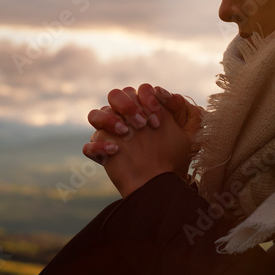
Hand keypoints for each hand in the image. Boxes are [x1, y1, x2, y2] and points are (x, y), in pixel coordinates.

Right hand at [82, 84, 203, 166]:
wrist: (163, 183)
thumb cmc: (174, 157)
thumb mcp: (187, 132)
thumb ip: (179, 108)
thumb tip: (160, 90)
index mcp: (141, 109)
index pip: (137, 90)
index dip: (147, 100)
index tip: (157, 120)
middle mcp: (123, 118)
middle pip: (114, 95)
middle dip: (127, 105)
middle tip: (141, 123)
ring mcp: (109, 135)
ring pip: (95, 115)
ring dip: (108, 119)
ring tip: (125, 132)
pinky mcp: (100, 153)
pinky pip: (88, 146)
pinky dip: (98, 146)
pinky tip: (114, 151)